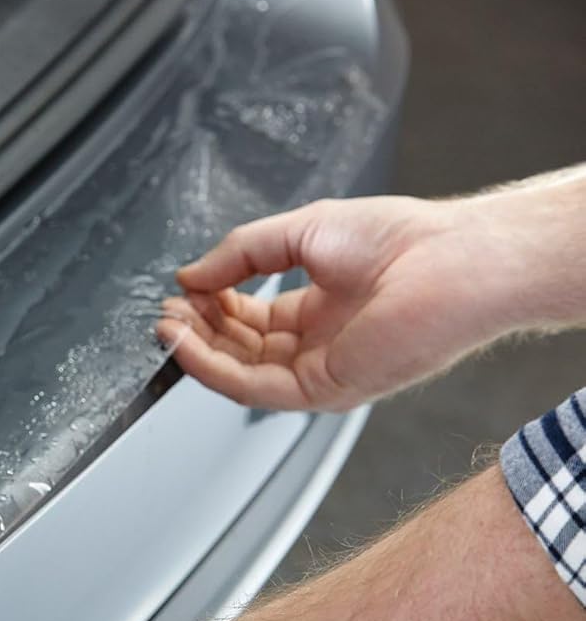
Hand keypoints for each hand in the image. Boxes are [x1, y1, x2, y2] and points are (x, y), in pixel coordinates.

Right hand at [156, 194, 521, 410]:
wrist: (451, 261)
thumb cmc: (404, 241)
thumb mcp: (300, 230)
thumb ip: (241, 253)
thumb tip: (189, 275)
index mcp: (322, 309)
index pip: (250, 318)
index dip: (212, 303)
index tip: (185, 286)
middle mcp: (318, 345)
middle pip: (238, 348)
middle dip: (197, 329)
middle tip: (168, 310)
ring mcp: (319, 371)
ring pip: (238, 373)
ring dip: (197, 351)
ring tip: (168, 325)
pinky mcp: (321, 390)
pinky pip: (251, 388)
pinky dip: (212, 369)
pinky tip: (187, 344)